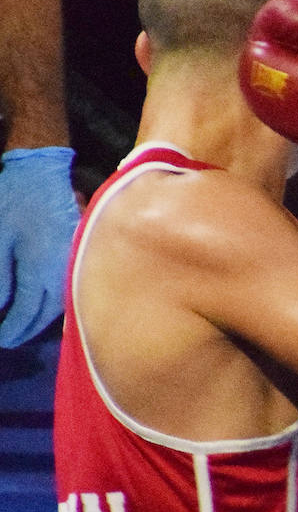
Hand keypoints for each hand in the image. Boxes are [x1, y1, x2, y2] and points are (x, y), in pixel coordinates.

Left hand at [0, 147, 76, 346]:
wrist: (44, 172)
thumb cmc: (15, 201)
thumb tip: (0, 307)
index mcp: (40, 270)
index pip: (25, 311)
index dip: (10, 328)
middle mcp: (62, 275)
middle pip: (44, 315)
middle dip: (25, 330)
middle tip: (8, 339)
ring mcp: (73, 268)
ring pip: (58, 307)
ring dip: (40, 321)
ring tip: (23, 327)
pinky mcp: (77, 260)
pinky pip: (66, 292)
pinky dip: (52, 306)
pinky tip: (41, 308)